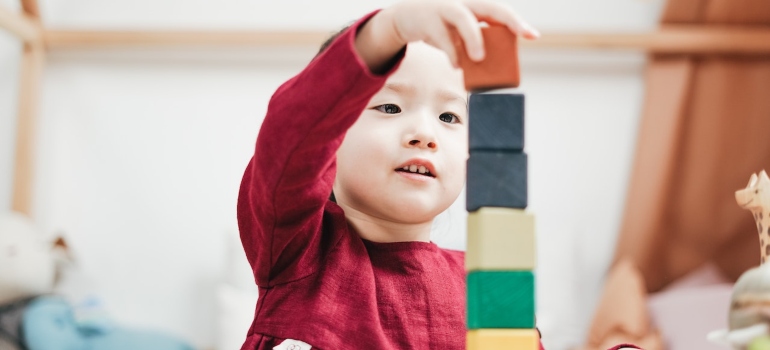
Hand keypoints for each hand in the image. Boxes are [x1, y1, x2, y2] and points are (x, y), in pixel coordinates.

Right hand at [356, 0, 538, 71]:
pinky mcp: (427, 20)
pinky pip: (441, 36)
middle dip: (508, 20)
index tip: (533, 36)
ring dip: (473, 37)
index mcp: (474, 6)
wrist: (406, 18)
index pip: (500, 11)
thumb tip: (489, 68)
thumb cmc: (440, 27)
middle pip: (490, 7)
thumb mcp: (458, 34)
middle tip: (521, 36)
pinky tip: (457, 66)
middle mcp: (462, 3)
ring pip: (463, 17)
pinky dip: (451, 52)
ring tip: (479, 58)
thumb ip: (473, 44)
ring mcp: (444, 8)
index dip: (517, 22)